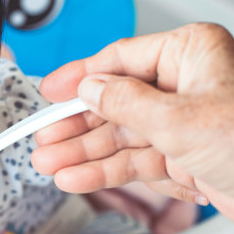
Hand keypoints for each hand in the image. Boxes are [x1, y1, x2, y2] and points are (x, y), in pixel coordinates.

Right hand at [31, 23, 233, 224]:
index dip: (78, 78)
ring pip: (120, 137)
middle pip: (114, 104)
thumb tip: (89, 89)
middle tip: (44, 139)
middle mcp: (183, 86)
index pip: (118, 61)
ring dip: (84, 154)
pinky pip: (134, 162)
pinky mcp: (183, 158)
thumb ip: (125, 103)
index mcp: (189, 56)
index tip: (49, 91)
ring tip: (51, 164)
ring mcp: (182, 124)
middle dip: (76, 127)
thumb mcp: (181, 118)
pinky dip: (106, 172)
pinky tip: (79, 177)